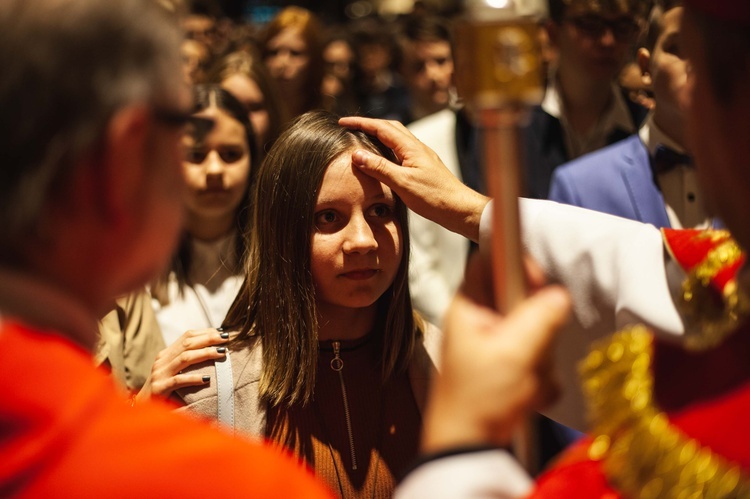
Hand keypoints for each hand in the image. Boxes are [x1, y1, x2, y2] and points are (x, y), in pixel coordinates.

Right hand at [137, 328, 228, 400]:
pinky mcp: (159, 388)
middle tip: (226, 337)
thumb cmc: (163, 389)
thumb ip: (186, 361)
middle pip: (188, 344)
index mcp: (166, 354)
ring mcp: (160, 374)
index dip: (205, 332)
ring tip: (222, 352)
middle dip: (209, 339)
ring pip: (185, 358)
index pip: (187, 336)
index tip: (222, 331)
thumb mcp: (173, 371)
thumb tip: (213, 350)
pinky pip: (178, 381)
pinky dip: (193, 378)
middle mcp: (162, 361)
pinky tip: (207, 379)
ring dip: (205, 353)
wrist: (142, 408)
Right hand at [338, 116, 488, 241]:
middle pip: (390, 128)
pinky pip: (401, 151)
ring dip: (379, 135)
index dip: (361, 123)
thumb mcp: (402, 183)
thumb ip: (380, 167)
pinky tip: (383, 158)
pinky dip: (387, 148)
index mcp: (410, 147)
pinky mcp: (423, 167)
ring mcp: (421, 157)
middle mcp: (416, 148)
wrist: (459, 208)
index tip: (343, 122)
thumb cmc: (434, 197)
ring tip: (363, 139)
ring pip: (396, 139)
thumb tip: (357, 154)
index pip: (381, 128)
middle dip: (369, 124)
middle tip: (351, 127)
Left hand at [421, 255, 570, 451]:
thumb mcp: (513, 353)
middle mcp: (480, 322)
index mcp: (469, 308)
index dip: (518, 267)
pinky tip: (527, 396)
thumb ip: (540, 319)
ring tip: (525, 381)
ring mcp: (494, 346)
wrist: (467, 446)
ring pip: (535, 334)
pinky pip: (536, 361)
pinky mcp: (507, 369)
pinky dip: (537, 379)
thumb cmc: (479, 398)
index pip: (492, 263)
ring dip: (539, 360)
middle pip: (523, 301)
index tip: (539, 287)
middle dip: (538, 330)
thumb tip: (560, 294)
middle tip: (532, 350)